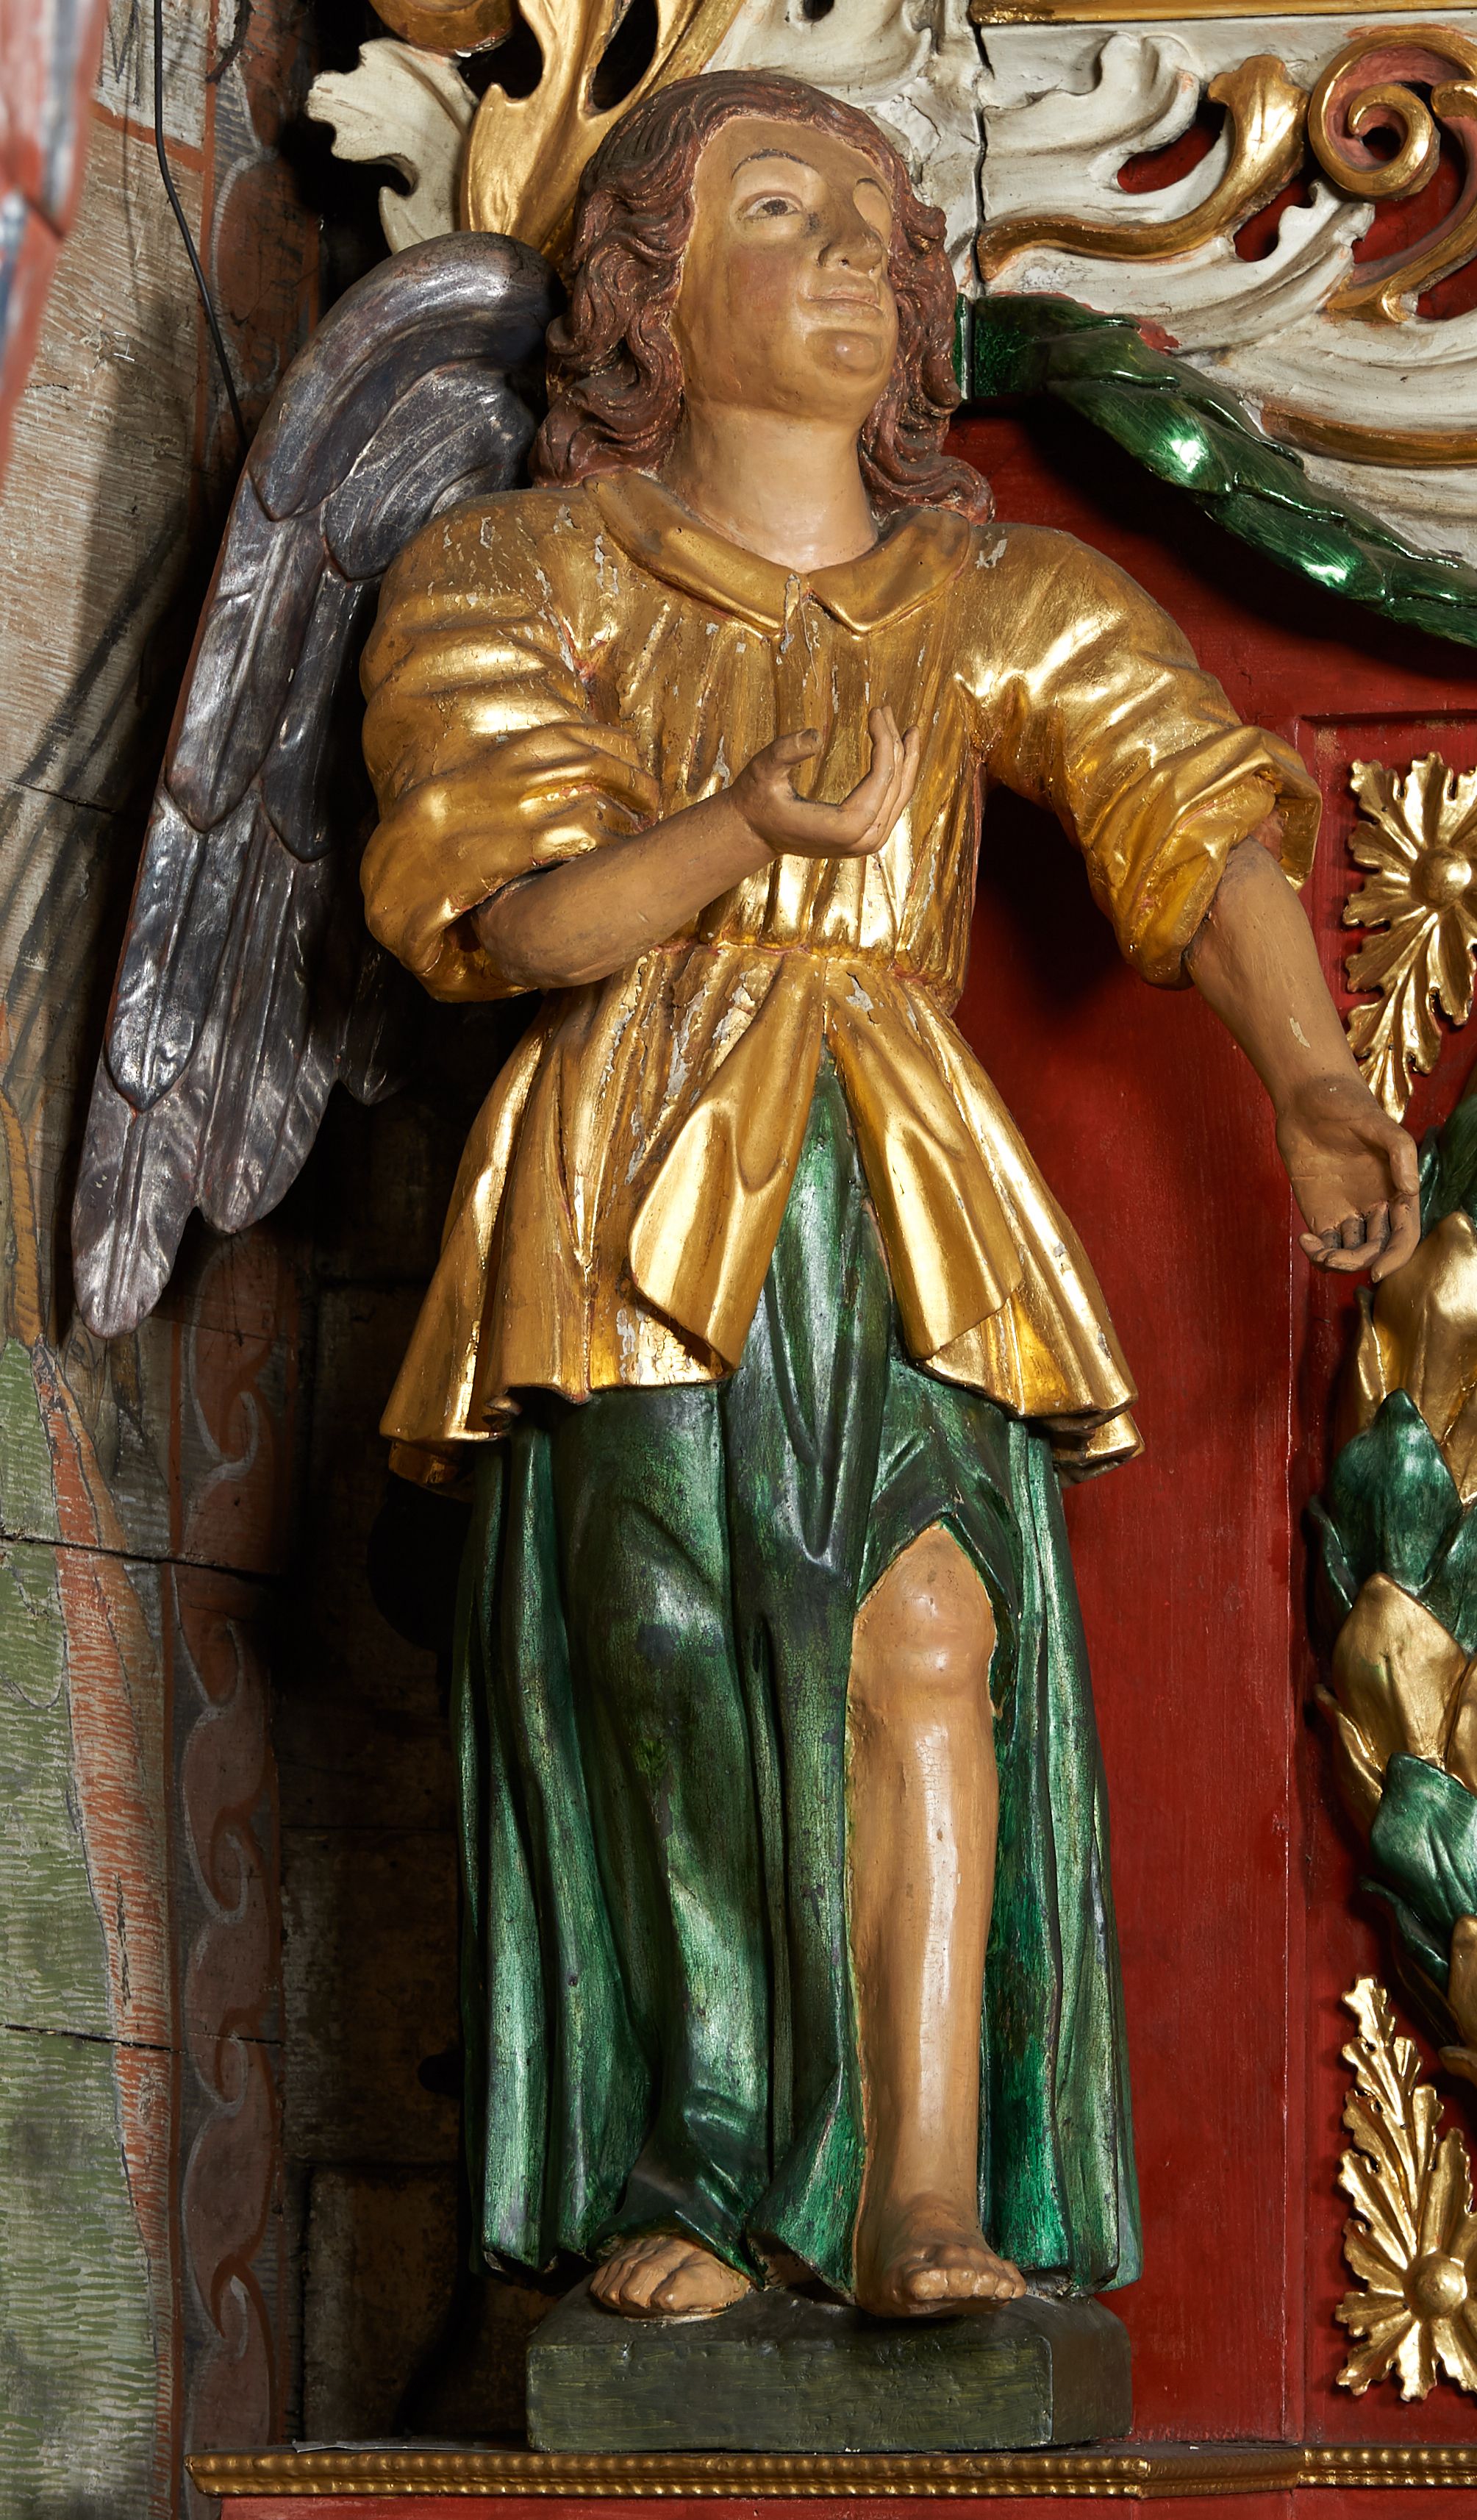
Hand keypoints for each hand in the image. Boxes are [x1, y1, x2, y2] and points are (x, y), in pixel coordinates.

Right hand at [732, 705, 920, 860]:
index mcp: (845, 827)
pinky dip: (899, 777)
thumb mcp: (763, 770)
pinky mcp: (866, 839)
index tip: (877, 710)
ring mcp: (867, 843)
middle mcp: (863, 840)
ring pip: (900, 796)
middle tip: (885, 710)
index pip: (883, 777)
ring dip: (905, 760)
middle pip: (896, 785)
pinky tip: (901, 754)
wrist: (753, 833)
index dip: (885, 741)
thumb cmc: (756, 800)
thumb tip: (817, 736)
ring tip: (910, 731)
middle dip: (896, 744)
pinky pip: (892, 804)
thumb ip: (785, 751)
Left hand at [1277, 1070, 1419, 1282]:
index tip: (1377, 1271)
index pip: (1404, 1236)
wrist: (1307, 1099)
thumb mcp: (1380, 1123)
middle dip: (1359, 1262)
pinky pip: (1324, 1244)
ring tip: (1319, 1253)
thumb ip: (1401, 1152)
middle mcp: (1375, 1207)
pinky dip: (1316, 1253)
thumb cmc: (1348, 1105)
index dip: (1396, 1257)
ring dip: (1337, 1263)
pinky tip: (1305, 1241)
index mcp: (1397, 1193)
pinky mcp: (1319, 1212)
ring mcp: (1347, 1211)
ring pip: (1350, 1253)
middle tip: (1335, 1259)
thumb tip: (1410, 1189)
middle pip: (1376, 1250)